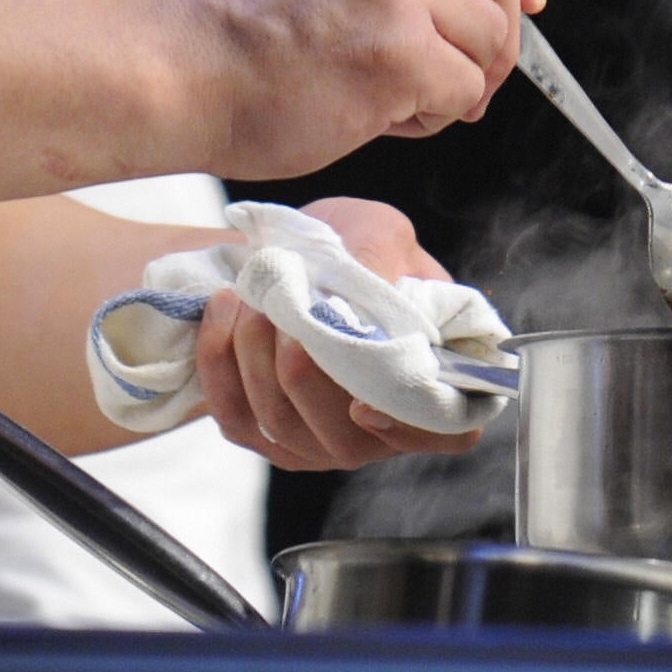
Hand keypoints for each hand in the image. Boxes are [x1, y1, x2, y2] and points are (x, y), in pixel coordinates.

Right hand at [156, 0, 542, 180]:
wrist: (177, 74)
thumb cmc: (233, 33)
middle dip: (499, 33)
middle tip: (469, 74)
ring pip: (490, 35)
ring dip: (463, 80)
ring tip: (406, 98)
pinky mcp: (398, 53)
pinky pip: (463, 90)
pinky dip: (438, 116)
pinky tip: (388, 116)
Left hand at [192, 197, 489, 469]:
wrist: (282, 249)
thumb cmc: (347, 242)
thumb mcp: (377, 230)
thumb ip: (381, 266)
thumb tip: (360, 315)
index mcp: (427, 378)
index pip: (451, 431)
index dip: (415, 428)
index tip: (364, 402)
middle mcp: (378, 427)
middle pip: (346, 440)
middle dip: (305, 373)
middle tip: (285, 308)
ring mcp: (318, 441)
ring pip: (285, 428)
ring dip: (258, 356)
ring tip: (254, 296)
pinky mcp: (261, 435)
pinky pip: (235, 416)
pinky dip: (220, 360)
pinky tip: (227, 307)